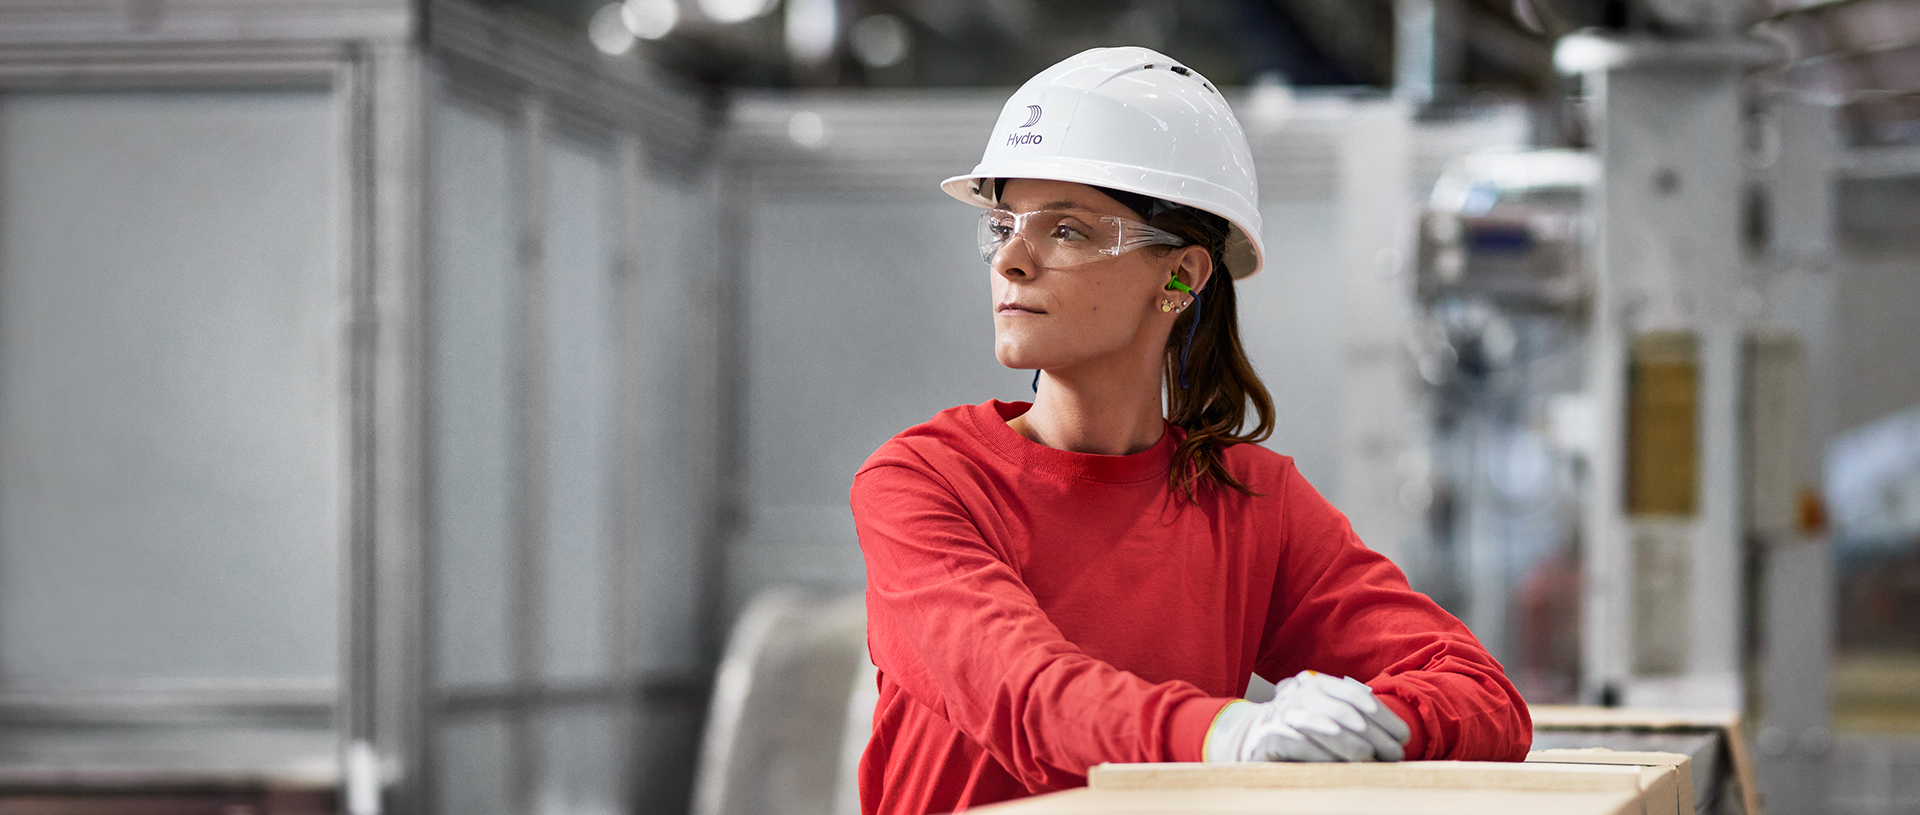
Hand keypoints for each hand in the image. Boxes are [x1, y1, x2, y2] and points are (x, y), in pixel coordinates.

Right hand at [1204, 671, 1411, 762]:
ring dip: (1351, 745)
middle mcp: (1300, 693)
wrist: (1252, 738)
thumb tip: (1396, 737)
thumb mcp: (1326, 716)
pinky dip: (1321, 755)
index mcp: (1318, 683)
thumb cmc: (1301, 732)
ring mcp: (1283, 713)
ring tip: (1369, 759)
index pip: (1356, 695)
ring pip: (1324, 727)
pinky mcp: (1269, 737)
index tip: (1403, 735)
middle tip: (1393, 754)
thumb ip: (1353, 719)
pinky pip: (1299, 744)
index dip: (1383, 715)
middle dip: (1374, 735)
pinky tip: (1338, 765)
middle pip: (1345, 713)